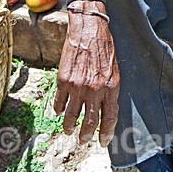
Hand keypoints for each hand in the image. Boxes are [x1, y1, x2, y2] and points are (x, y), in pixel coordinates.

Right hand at [53, 2, 119, 145]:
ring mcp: (77, 86)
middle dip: (86, 135)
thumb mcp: (114, 71)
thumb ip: (110, 91)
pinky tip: (59, 112)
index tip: (103, 142)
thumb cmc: (104, 49)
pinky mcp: (63, 80)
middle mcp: (94, 90)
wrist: (88, 29)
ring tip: (69, 130)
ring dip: (69, 127)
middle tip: (84, 140)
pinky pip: (59, 102)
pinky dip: (58, 110)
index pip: (110, 118)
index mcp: (111, 88)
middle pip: (90, 122)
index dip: (106, 133)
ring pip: (71, 116)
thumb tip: (105, 111)